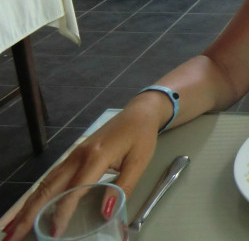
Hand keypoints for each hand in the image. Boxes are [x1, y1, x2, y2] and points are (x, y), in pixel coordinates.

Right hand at [2, 102, 158, 240]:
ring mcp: (73, 155)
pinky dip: (38, 195)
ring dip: (28, 205)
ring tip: (12, 228)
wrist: (139, 113)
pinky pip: (52, 177)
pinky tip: (30, 207)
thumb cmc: (141, 136)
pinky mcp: (74, 155)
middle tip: (12, 236)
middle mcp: (78, 155)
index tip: (54, 232)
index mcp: (96, 156)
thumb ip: (123, 187)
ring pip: (46, 183)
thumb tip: (107, 212)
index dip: (62, 213)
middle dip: (29, 213)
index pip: (74, 190)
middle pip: (49, 187)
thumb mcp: (139, 162)